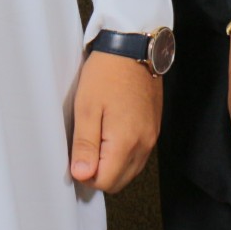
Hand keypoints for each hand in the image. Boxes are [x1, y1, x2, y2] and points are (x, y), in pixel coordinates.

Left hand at [71, 47, 161, 192]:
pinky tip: (112, 134)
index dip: (85, 174)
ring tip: (97, 139)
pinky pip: (139, 155)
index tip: (77, 155)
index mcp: (126, 142)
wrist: (133, 47)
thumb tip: (82, 175)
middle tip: (84, 147)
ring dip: (112, 165)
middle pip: (119, 181)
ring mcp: (152, 136)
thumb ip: (85, 146)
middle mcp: (144, 143)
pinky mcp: (154, 128)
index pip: (104, 182)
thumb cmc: (107, 73)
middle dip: (99, 173)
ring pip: (130, 170)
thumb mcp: (86, 108)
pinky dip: (124, 154)